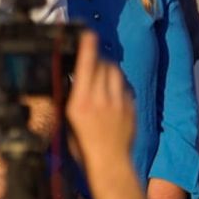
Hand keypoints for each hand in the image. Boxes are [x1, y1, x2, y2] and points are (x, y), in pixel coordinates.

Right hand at [66, 32, 133, 168]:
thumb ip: (72, 97)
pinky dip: (117, 85)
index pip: (86, 64)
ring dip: (108, 69)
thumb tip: (72, 81)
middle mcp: (100, 98)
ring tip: (102, 75)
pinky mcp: (131, 108)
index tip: (87, 34)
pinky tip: (111, 93)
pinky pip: (124, 88)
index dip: (87, 46)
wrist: (109, 164)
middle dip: (96, 59)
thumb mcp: (67, 120)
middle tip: (90, 60)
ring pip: (116, 73)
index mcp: (80, 101)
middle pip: (103, 65)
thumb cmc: (82, 146)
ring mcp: (118, 103)